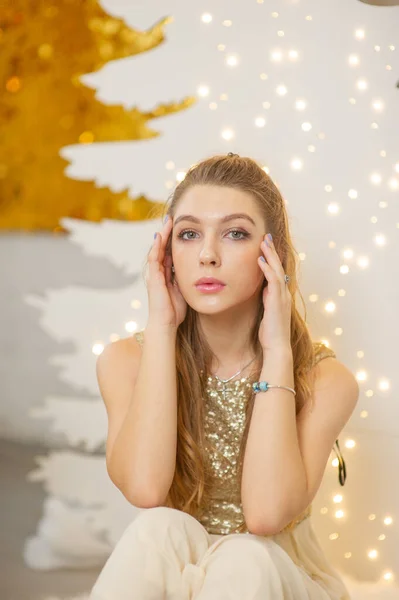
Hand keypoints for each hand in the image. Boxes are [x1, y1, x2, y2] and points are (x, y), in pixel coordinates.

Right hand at [146, 216, 187, 328]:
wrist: (165, 324)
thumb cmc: (176, 311)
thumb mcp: (186, 289)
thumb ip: (189, 278)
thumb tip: (202, 269)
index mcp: (167, 274)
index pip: (170, 252)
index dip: (175, 239)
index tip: (182, 227)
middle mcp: (159, 271)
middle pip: (163, 247)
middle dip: (167, 233)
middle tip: (173, 218)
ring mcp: (154, 274)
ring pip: (157, 249)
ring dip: (162, 235)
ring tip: (167, 221)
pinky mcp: (153, 277)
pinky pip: (154, 258)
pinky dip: (157, 246)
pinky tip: (160, 235)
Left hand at [257, 234, 291, 353]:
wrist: (277, 346)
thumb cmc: (270, 333)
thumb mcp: (267, 311)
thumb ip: (267, 299)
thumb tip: (263, 289)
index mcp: (281, 295)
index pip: (277, 272)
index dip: (272, 259)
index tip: (266, 246)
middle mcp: (284, 293)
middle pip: (279, 267)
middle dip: (273, 251)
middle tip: (267, 237)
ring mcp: (282, 296)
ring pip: (277, 270)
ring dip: (270, 255)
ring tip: (264, 242)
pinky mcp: (277, 301)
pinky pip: (273, 281)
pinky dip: (267, 269)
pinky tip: (260, 259)